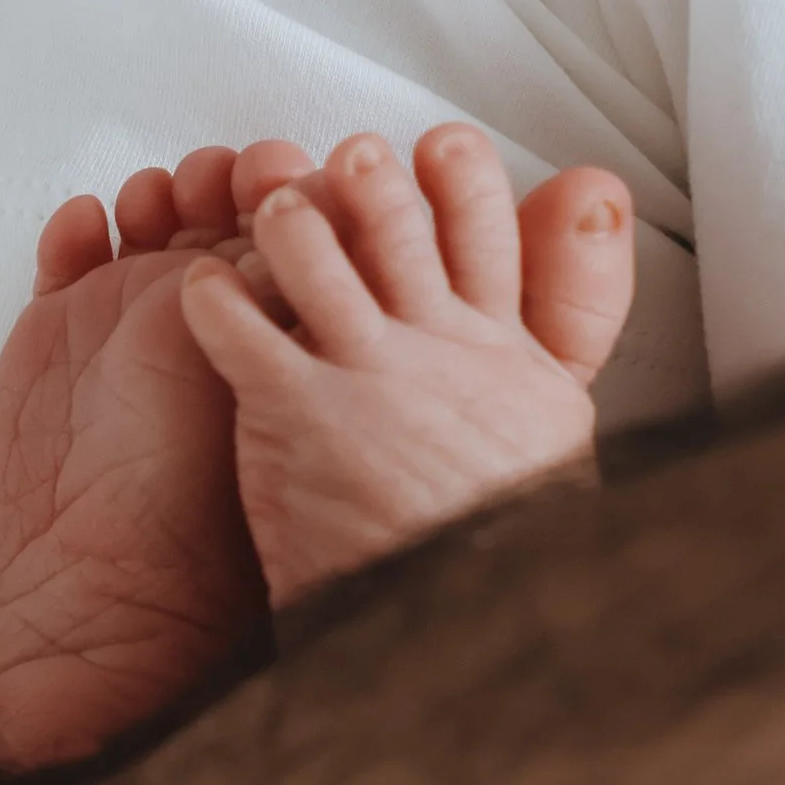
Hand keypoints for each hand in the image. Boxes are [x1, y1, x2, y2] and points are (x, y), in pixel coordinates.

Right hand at [0, 141, 287, 772]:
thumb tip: (381, 292)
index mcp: (281, 338)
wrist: (108, 595)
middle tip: (228, 177)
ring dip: (159, 189)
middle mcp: (214, 318)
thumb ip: (327, 362)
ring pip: (154, 214)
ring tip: (158, 199)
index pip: (305, 238)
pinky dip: (76, 225)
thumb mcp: (291, 435)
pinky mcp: (63, 322)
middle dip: (230, 178)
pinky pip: (70, 252)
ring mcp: (134, 313)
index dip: (303, 197)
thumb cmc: (210, 535)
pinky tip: (86, 223)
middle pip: (230, 206)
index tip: (301, 177)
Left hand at [177, 126, 632, 605]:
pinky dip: (215, 297)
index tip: (446, 145)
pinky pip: (242, 324)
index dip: (468, 187)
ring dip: (290, 220)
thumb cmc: (494, 573)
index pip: (494, 246)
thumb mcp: (558, 468)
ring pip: (321, 254)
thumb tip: (586, 357)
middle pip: (410, 227)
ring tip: (267, 203)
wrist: (465, 638)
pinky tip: (198, 287)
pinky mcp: (298, 408)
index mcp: (510, 366)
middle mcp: (445, 350)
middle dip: (376, 181)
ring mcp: (371, 371)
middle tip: (353, 153)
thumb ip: (561, 395)